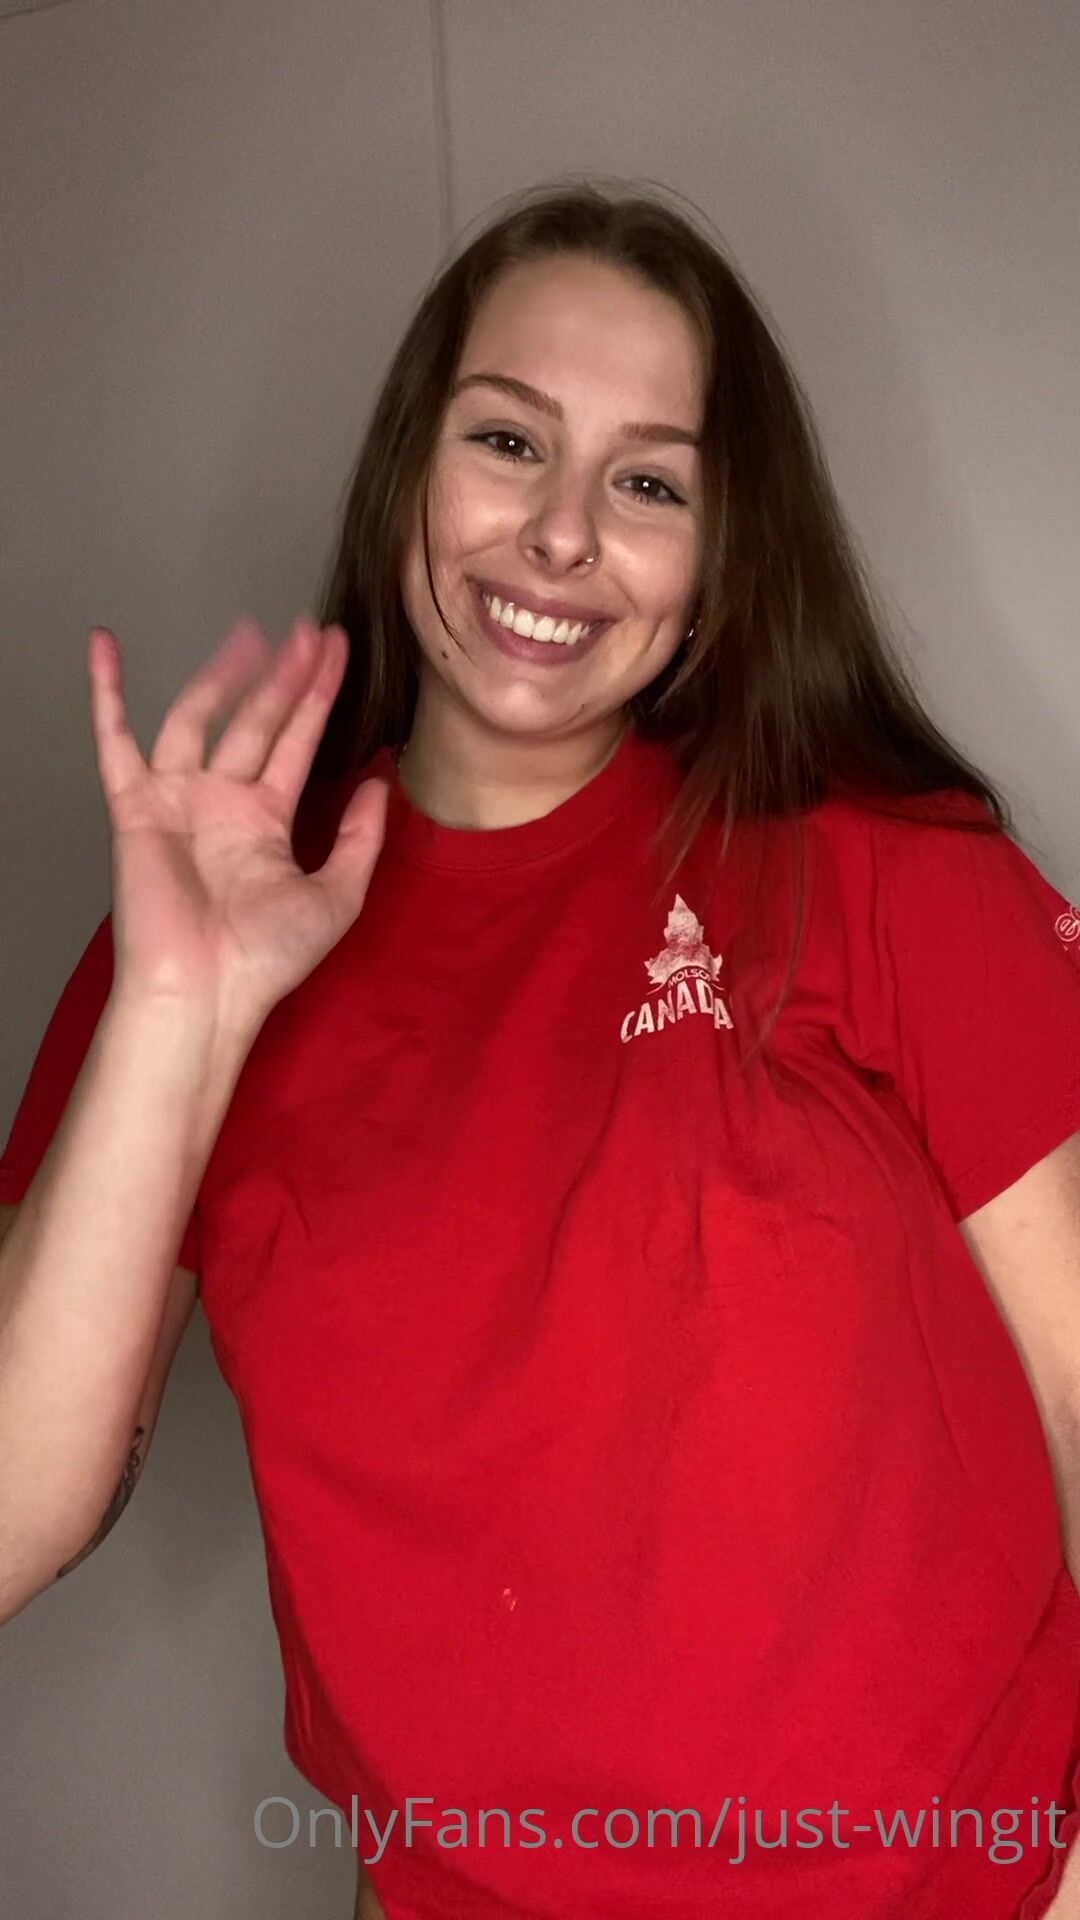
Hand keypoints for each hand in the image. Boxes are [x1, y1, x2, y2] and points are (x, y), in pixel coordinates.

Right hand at [87, 616, 388, 1033]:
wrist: (206, 991)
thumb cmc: (265, 958)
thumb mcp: (338, 894)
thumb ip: (361, 837)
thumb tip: (382, 782)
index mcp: (265, 820)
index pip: (297, 740)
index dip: (316, 694)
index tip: (335, 650)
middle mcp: (221, 802)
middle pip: (255, 720)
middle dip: (282, 674)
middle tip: (308, 629)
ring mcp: (177, 800)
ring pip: (199, 717)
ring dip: (221, 673)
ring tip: (253, 632)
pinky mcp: (136, 807)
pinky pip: (115, 741)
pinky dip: (105, 694)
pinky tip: (104, 646)